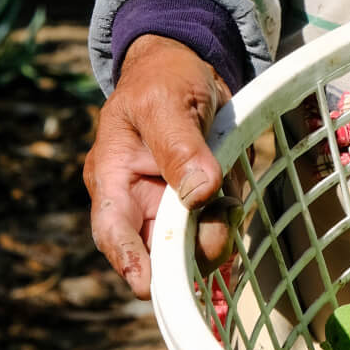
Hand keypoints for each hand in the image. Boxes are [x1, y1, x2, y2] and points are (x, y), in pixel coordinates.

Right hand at [84, 34, 232, 298]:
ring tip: (230, 210)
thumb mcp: (166, 105)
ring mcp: (171, 201)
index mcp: (113, 176)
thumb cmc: (162, 79)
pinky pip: (217, 220)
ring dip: (214, 235)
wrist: (187, 62)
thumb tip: (200, 194)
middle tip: (217, 244)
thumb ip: (180, 149)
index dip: (130, 262)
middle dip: (187, 252)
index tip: (150, 287)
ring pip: (191, 240)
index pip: (113, 230)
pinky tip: (236, 202)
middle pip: (157, 246)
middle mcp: (139, 198)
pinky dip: (229, 218)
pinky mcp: (203, 196)